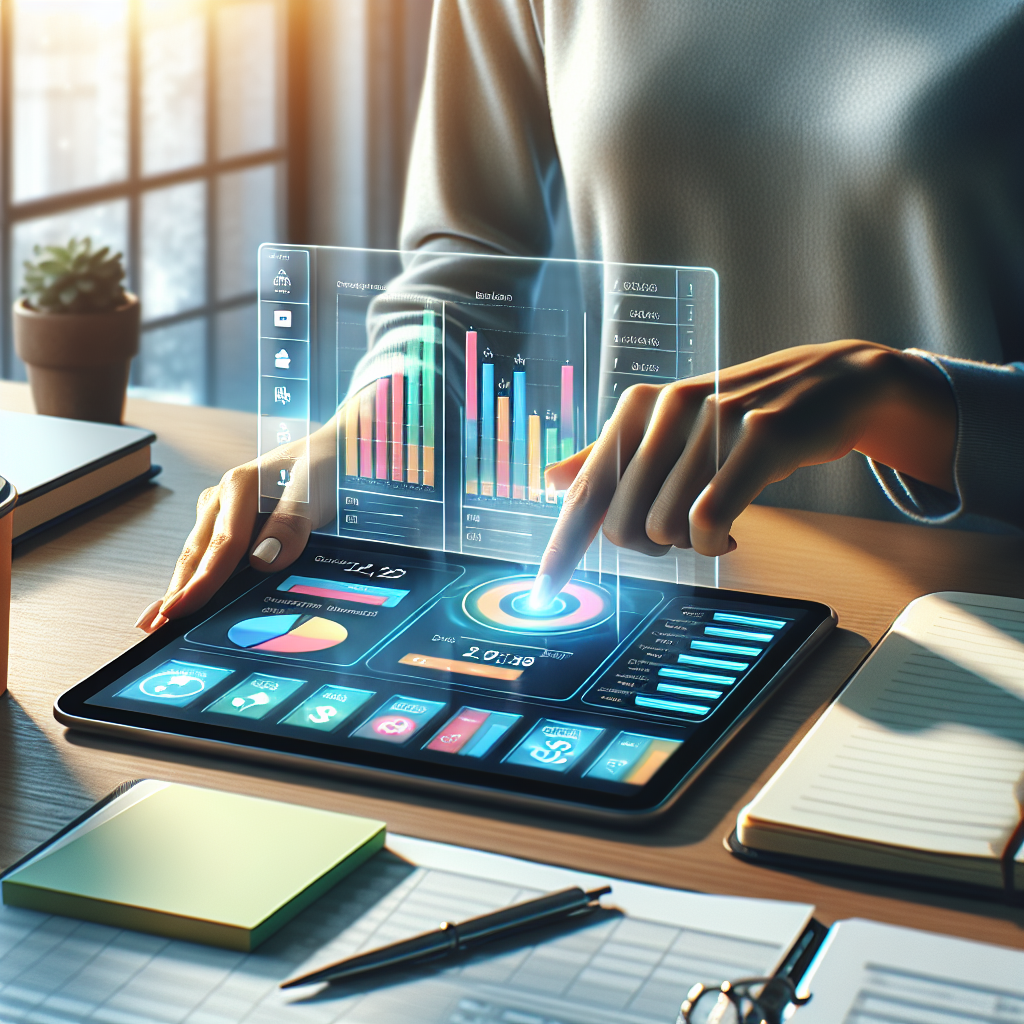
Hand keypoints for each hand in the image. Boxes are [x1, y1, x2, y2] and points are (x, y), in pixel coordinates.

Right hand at [135, 413, 340, 631]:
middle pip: (198, 554)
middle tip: (156, 629)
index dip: (202, 582)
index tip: (181, 609)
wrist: (330, 452)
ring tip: (154, 623)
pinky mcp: (227, 523)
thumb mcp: (314, 490)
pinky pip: (208, 555)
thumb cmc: (321, 468)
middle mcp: (222, 499)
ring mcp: (220, 511)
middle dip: (176, 593)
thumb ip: (291, 523)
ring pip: (196, 556)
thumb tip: (263, 559)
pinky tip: (177, 601)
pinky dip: (192, 579)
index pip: (222, 545)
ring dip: (177, 589)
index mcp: (239, 487)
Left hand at [530, 341, 955, 606]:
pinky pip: (711, 518)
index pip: (587, 490)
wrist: (829, 382)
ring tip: (712, 525)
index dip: (563, 546)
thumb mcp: (671, 428)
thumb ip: (611, 455)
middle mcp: (668, 407)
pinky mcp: (761, 436)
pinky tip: (729, 536)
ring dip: (689, 545)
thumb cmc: (740, 415)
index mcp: (637, 408)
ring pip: (666, 526)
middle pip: (622, 522)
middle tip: (677, 534)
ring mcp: (715, 419)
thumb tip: (552, 479)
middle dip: (648, 546)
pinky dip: (715, 543)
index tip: (543, 591)